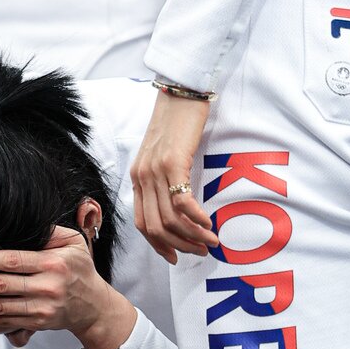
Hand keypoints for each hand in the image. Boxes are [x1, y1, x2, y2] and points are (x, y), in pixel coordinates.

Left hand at [0, 226, 136, 348]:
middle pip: (3, 285)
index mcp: (53, 263)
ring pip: (1, 308)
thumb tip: (23, 219)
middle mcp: (48, 286)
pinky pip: (6, 323)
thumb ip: (49, 232)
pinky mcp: (37, 323)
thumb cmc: (80, 269)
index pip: (14, 260)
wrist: (94, 306)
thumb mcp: (74, 243)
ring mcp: (42, 308)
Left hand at [131, 91, 215, 262]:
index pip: (141, 223)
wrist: (181, 91)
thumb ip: (164, 177)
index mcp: (137, 177)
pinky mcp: (172, 162)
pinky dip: (196, 218)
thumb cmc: (177, 122)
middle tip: (201, 252)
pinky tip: (209, 223)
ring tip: (211, 241)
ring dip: (192, 236)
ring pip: (169, 219)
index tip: (176, 257)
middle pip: (155, 227)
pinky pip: (181, 201)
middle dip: (179, 246)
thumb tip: (179, 203)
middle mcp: (142, 176)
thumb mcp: (163, 153)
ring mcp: (155, 170)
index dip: (159, 245)